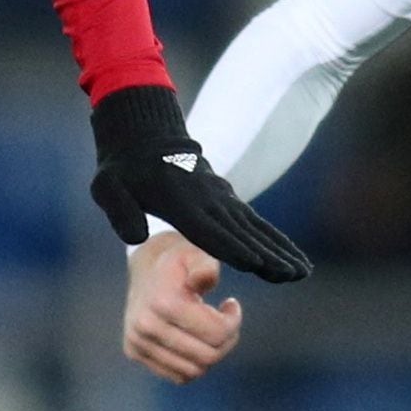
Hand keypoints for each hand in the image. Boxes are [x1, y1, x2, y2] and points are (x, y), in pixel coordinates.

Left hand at [87, 84, 309, 284]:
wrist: (144, 136)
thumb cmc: (123, 168)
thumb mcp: (108, 187)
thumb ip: (120, 211)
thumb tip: (137, 237)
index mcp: (179, 202)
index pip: (209, 229)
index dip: (232, 247)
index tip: (256, 264)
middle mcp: (207, 199)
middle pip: (242, 232)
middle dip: (268, 254)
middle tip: (292, 275)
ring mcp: (221, 197)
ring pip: (256, 228)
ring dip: (280, 250)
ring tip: (302, 271)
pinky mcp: (227, 199)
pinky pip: (256, 223)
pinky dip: (276, 240)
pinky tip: (292, 258)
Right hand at [123, 231, 245, 381]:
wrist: (145, 268)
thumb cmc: (178, 263)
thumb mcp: (196, 254)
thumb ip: (206, 266)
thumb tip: (206, 279)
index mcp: (162, 303)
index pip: (215, 333)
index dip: (233, 322)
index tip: (231, 306)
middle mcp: (146, 327)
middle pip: (207, 356)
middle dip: (226, 341)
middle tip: (227, 322)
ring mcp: (138, 343)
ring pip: (193, 371)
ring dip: (211, 354)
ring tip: (211, 331)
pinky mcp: (134, 353)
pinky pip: (177, 376)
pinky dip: (193, 364)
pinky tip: (195, 341)